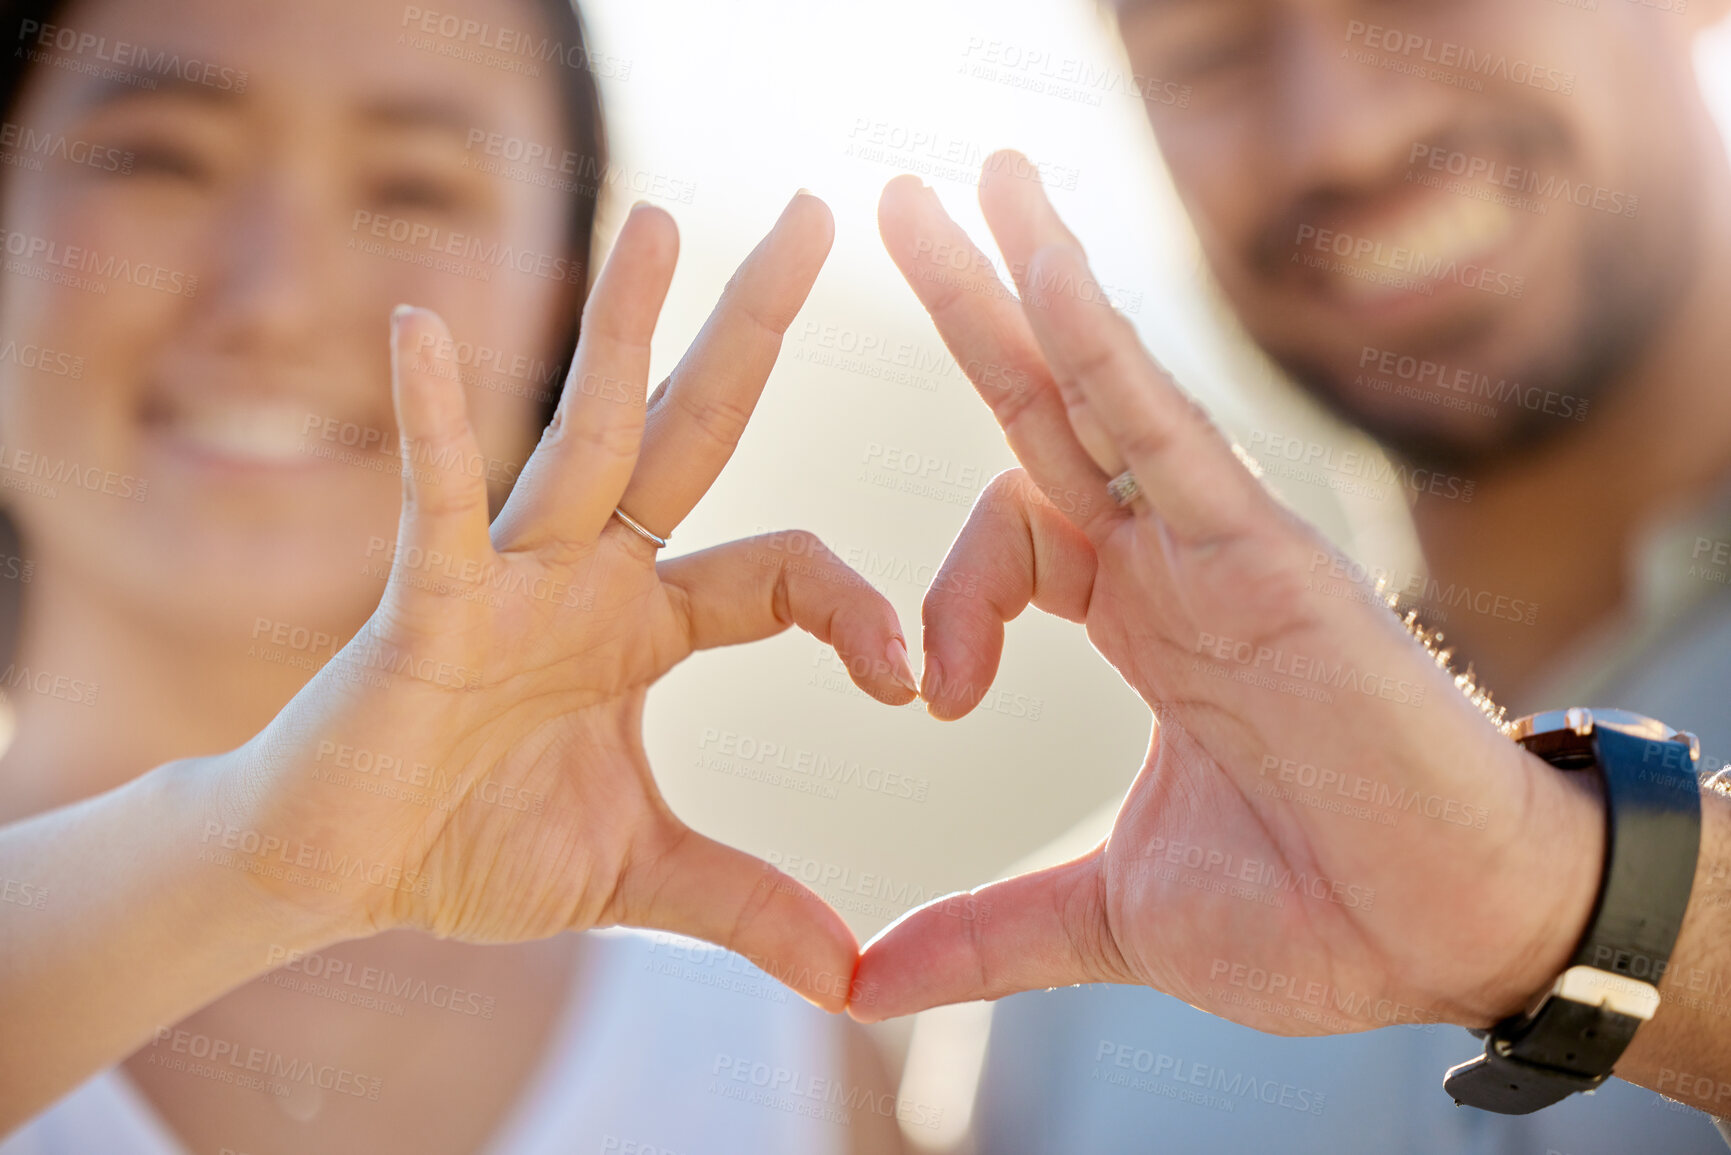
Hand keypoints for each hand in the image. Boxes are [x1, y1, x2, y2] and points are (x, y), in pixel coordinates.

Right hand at [209, 193, 914, 1010]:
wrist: (337, 876)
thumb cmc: (472, 846)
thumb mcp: (640, 877)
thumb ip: (746, 907)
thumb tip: (855, 979)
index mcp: (649, 622)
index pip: (784, 572)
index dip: (858, 611)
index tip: (914, 682)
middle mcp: (589, 572)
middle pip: (687, 429)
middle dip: (748, 327)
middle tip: (812, 215)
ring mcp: (507, 575)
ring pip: (578, 434)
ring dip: (618, 326)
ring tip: (656, 214)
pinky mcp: (423, 605)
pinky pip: (436, 503)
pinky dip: (432, 422)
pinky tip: (426, 327)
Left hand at [850, 160, 1604, 1031]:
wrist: (1444, 940)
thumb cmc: (1314, 916)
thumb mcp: (1110, 917)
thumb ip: (987, 932)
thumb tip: (862, 986)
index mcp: (1142, 628)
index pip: (1017, 533)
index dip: (949, 594)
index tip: (930, 694)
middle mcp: (1173, 565)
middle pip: (1046, 415)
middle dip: (971, 315)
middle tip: (894, 209)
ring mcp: (1218, 546)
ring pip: (1102, 388)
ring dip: (1027, 284)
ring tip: (966, 184)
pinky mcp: (1263, 551)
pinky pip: (1166, 427)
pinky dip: (1100, 348)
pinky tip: (1038, 263)